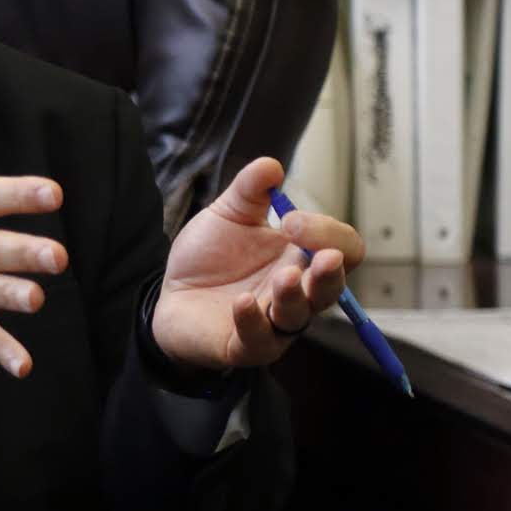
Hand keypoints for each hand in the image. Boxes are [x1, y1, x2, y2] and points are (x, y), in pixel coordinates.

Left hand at [152, 156, 364, 372]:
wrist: (169, 293)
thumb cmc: (210, 257)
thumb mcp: (228, 214)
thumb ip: (249, 190)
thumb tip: (271, 164)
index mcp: (302, 259)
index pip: (342, 249)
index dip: (328, 234)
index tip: (290, 220)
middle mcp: (298, 293)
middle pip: (332, 287)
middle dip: (330, 272)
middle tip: (319, 253)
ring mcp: (274, 323)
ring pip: (299, 316)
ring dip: (294, 296)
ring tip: (282, 278)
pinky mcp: (245, 346)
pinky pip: (259, 340)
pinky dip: (253, 321)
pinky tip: (241, 302)